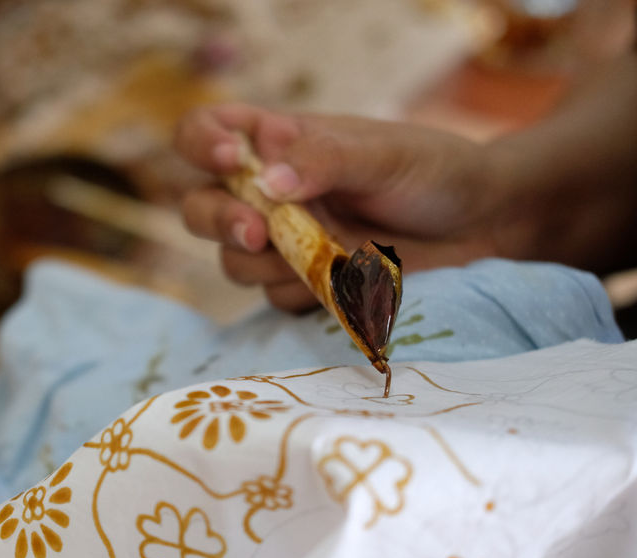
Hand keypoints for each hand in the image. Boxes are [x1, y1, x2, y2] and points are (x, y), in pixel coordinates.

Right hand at [174, 103, 508, 311]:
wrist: (483, 228)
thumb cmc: (434, 171)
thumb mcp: (384, 153)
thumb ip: (325, 159)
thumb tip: (268, 183)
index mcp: (279, 143)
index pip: (208, 132)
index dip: (202, 143)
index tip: (230, 160)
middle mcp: (269, 193)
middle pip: (200, 206)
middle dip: (218, 221)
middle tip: (257, 234)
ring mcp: (284, 241)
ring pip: (234, 261)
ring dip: (266, 264)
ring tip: (330, 257)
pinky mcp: (304, 283)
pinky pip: (276, 297)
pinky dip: (305, 293)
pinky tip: (350, 281)